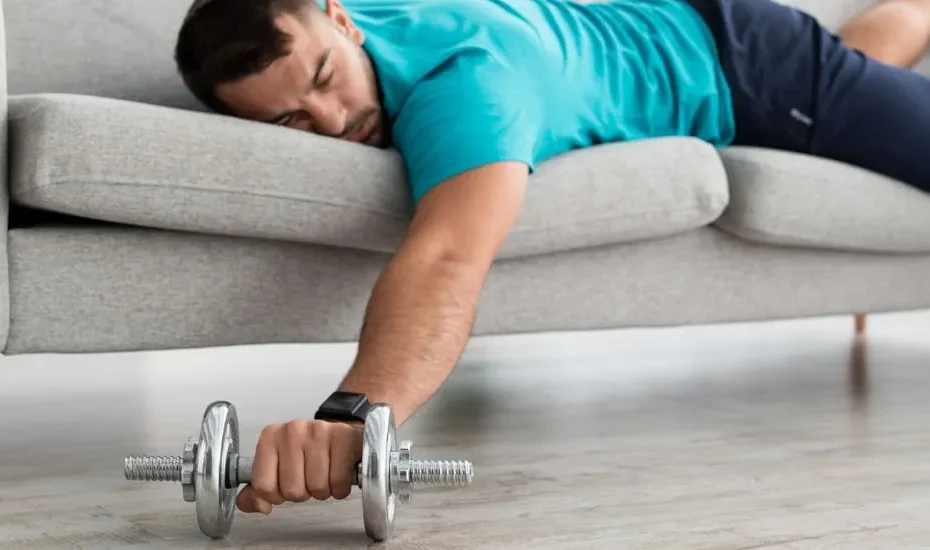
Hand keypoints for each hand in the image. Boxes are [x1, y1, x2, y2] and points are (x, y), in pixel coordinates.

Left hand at [236, 419, 363, 513]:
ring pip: (316, 487)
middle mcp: (292, 430)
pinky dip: (340, 488)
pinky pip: (338, 481)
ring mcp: (318, 431)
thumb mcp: (278, 468)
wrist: (340, 437)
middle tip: (309, 479)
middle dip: (303, 493)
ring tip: (324, 475)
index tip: (286, 485)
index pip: (263, 487)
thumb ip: (259, 491)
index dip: (277, 496)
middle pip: (292, 490)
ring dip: (323, 491)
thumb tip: (260, 506)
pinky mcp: (343, 436)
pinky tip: (338, 476)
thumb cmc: (308, 454)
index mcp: (270, 437)